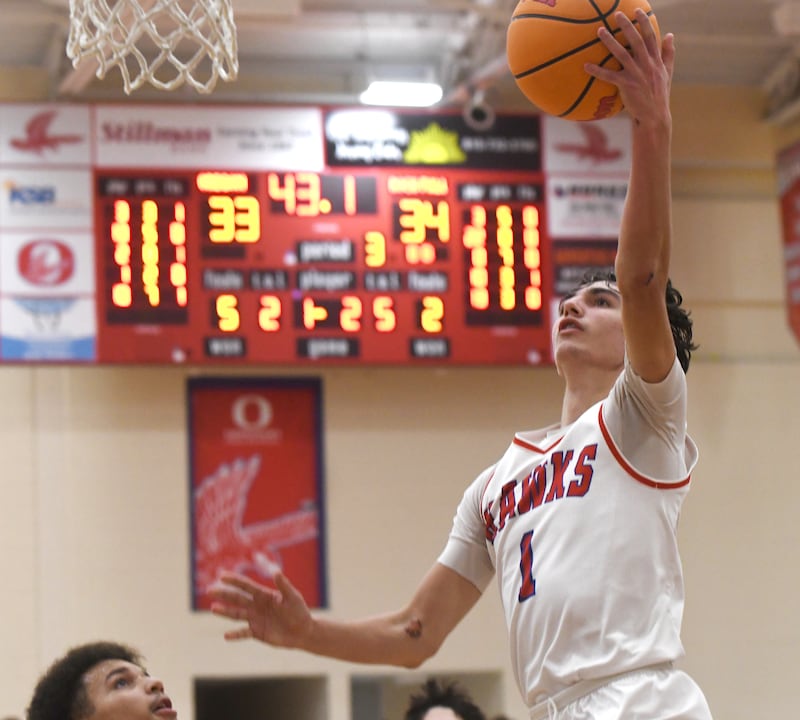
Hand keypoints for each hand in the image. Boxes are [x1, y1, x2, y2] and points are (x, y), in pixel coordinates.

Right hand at [209, 571, 312, 647]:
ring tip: (213, 609)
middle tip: (209, 590)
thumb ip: (283, 585)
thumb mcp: (293, 596)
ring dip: (225, 612)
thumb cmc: (299, 611)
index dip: (235, 580)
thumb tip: (275, 572)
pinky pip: (243, 633)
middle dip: (223, 594)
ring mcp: (255, 619)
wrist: (302, 631)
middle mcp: (256, 606)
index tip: (222, 576)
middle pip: (237, 598)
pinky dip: (235, 635)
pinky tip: (226, 636)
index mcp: (264, 595)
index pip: (246, 586)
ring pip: (236, 614)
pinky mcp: (256, 633)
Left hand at [585, 8, 674, 124]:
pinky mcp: (626, 86)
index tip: (638, 9)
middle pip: (636, 40)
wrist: (654, 116)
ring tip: (600, 31)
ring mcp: (636, 74)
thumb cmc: (659, 94)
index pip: (651, 36)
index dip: (644, 21)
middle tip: (617, 14)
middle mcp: (646, 64)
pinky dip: (597, 70)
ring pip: (621, 54)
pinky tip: (585, 65)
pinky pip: (609, 76)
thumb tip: (670, 34)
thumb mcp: (667, 72)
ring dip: (610, 41)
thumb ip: (668, 53)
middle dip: (626, 25)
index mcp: (656, 59)